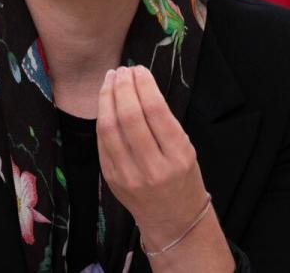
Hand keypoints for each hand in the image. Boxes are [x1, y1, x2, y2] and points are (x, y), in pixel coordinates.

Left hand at [96, 65, 209, 249]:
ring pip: (110, 128)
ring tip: (110, 79)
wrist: (173, 219)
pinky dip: (102, 117)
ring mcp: (129, 175)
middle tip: (122, 71)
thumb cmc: (183, 178)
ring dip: (107, 98)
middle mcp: (153, 167)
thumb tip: (139, 85)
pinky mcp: (111, 178)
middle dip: (122, 87)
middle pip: (129, 117)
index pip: (155, 111)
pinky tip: (106, 103)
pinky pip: (102, 142)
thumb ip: (164, 122)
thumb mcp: (186, 149)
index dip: (143, 85)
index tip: (139, 69)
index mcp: (178, 155)